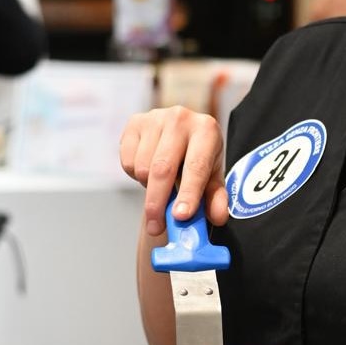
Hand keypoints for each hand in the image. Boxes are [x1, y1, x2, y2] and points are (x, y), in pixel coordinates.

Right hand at [119, 106, 228, 234]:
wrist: (180, 138)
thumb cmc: (198, 159)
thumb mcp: (212, 179)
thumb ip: (216, 199)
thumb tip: (218, 217)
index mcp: (206, 130)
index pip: (196, 166)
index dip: (188, 193)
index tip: (180, 216)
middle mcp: (180, 119)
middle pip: (162, 168)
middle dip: (158, 203)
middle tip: (156, 226)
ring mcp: (155, 118)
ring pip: (142, 167)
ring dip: (148, 187)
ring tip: (161, 185)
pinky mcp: (134, 122)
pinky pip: (127, 161)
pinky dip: (135, 175)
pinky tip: (149, 169)